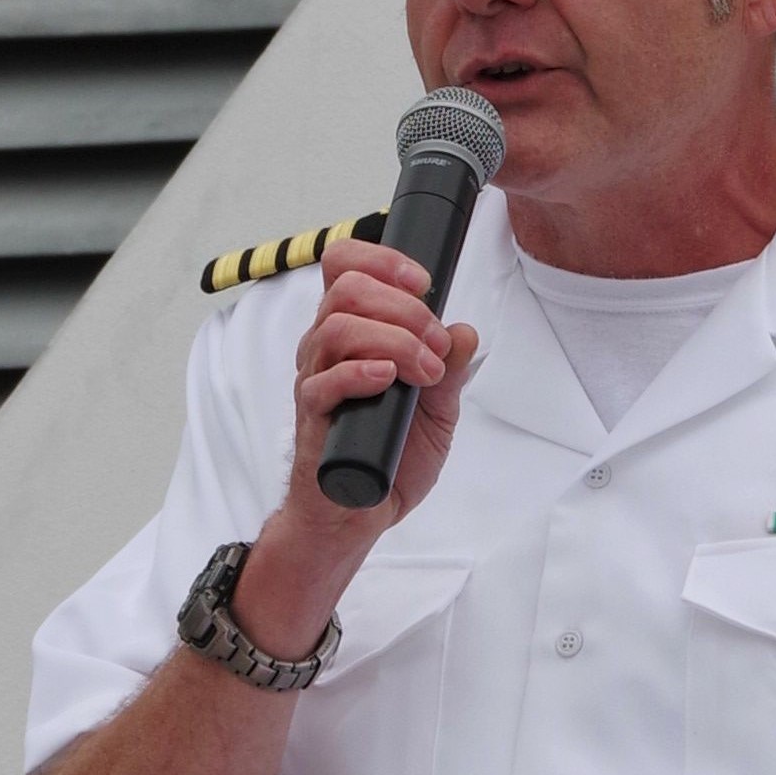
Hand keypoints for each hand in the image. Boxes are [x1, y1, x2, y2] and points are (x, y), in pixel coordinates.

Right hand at [234, 237, 485, 654]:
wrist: (360, 514)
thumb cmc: (389, 459)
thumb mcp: (437, 412)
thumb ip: (449, 371)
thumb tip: (463, 332)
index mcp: (354, 334)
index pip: (346, 266)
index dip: (382, 260)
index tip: (423, 283)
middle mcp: (327, 349)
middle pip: (346, 288)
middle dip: (403, 307)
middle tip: (435, 344)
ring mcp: (316, 381)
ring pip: (336, 327)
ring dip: (393, 340)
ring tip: (424, 372)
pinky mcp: (312, 419)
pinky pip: (322, 382)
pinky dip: (360, 373)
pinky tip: (389, 381)